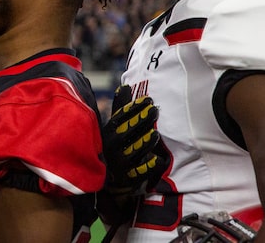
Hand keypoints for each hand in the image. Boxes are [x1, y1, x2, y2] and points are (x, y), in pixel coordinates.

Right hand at [99, 85, 167, 228]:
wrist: (106, 177)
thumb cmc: (113, 145)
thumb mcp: (112, 127)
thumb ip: (120, 108)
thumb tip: (124, 86)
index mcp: (107, 132)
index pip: (120, 117)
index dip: (133, 108)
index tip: (147, 99)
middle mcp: (111, 146)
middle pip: (126, 131)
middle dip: (141, 120)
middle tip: (155, 109)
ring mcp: (119, 162)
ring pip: (133, 150)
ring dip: (144, 141)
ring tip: (156, 132)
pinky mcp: (128, 176)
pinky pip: (139, 171)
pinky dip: (148, 166)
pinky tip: (158, 159)